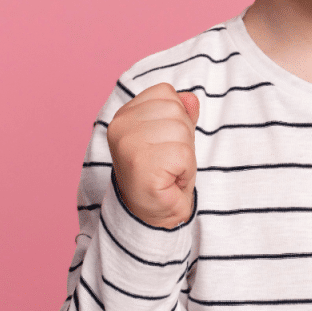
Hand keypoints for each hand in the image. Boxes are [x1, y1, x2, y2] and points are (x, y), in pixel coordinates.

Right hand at [107, 83, 200, 227]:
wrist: (154, 217)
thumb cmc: (163, 176)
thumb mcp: (174, 137)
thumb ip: (181, 114)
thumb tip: (191, 98)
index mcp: (124, 114)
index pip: (166, 93)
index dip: (176, 119)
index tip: (163, 144)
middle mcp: (120, 125)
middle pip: (176, 110)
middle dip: (183, 138)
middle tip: (169, 162)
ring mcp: (128, 144)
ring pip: (182, 131)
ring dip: (186, 155)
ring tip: (170, 171)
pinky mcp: (141, 163)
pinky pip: (184, 153)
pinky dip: (186, 170)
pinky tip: (171, 180)